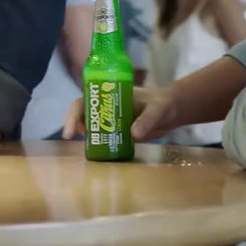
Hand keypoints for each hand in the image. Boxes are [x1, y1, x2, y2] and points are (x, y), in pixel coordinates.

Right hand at [61, 85, 179, 141]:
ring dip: (85, 134)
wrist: (175, 111)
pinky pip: (104, 135)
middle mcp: (108, 104)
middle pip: (83, 111)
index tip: (70, 130)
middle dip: (74, 123)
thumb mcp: (157, 110)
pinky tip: (98, 151)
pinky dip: (98, 142)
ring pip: (91, 124)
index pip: (86, 100)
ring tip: (85, 146)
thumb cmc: (164, 104)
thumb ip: (146, 120)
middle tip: (70, 138)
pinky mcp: (119, 129)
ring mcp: (113, 117)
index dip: (74, 113)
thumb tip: (133, 134)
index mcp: (112, 93)